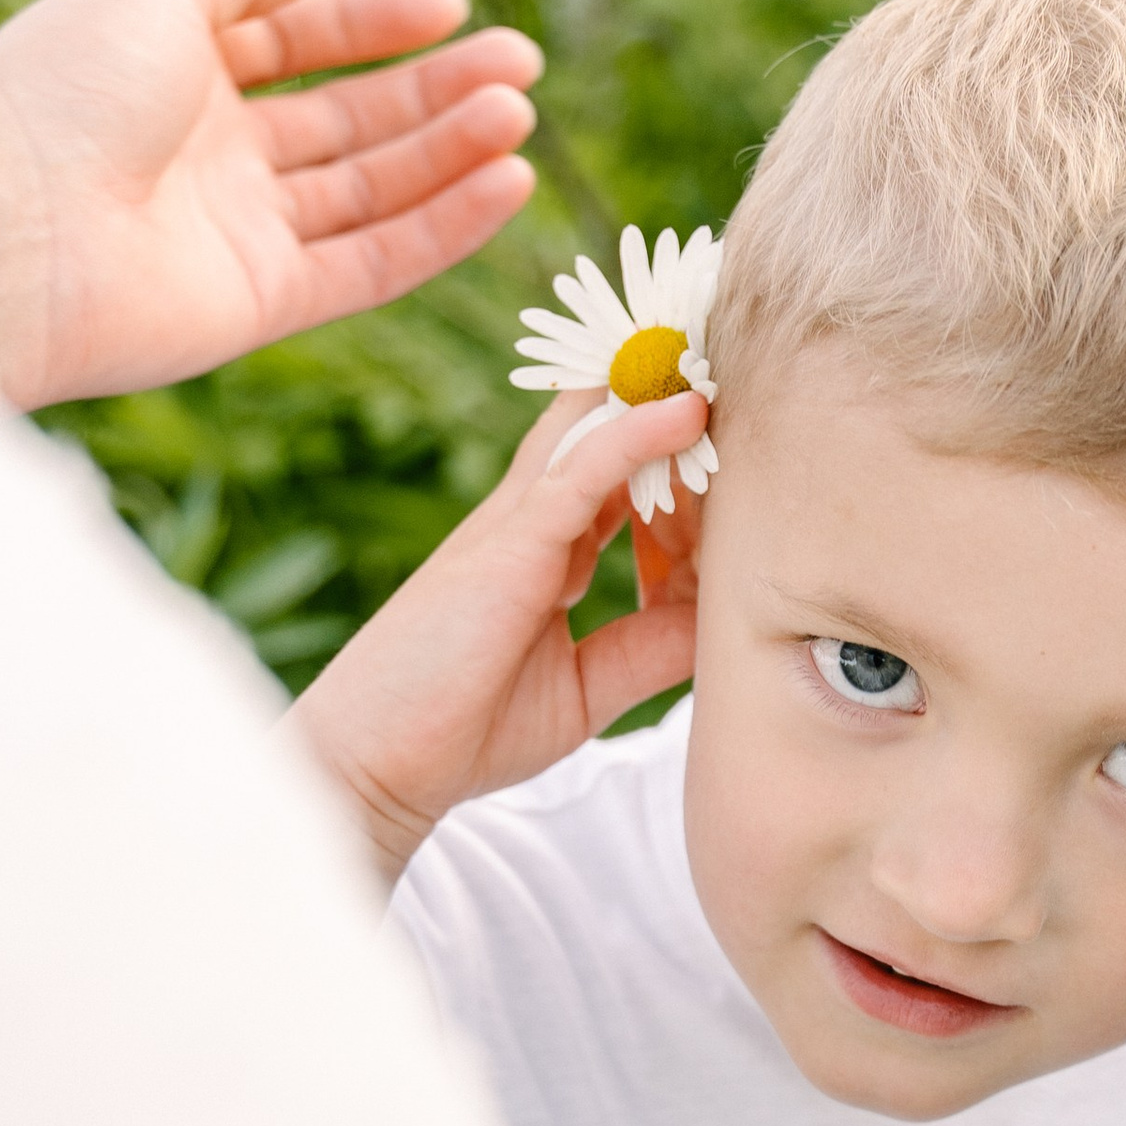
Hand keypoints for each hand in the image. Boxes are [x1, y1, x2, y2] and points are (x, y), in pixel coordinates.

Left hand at [0, 0, 542, 407]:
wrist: (0, 236)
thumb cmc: (58, 100)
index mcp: (175, 68)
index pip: (298, 38)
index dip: (374, 19)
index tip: (451, 6)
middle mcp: (211, 150)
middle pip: (348, 116)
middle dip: (436, 89)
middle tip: (521, 65)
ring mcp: (240, 229)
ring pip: (371, 188)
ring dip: (450, 152)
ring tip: (519, 117)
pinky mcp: (263, 300)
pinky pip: (372, 262)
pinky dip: (441, 227)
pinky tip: (506, 185)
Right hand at [291, 388, 708, 879]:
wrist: (377, 767)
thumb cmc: (464, 731)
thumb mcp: (586, 688)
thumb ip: (649, 647)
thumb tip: (721, 618)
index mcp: (545, 551)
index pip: (627, 482)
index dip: (687, 471)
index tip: (746, 466)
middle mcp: (530, 521)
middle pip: (614, 435)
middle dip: (675, 403)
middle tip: (748, 379)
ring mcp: (516, 524)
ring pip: (602, 433)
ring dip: (664, 393)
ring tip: (728, 358)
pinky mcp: (506, 542)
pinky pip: (581, 470)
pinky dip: (636, 434)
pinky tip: (689, 409)